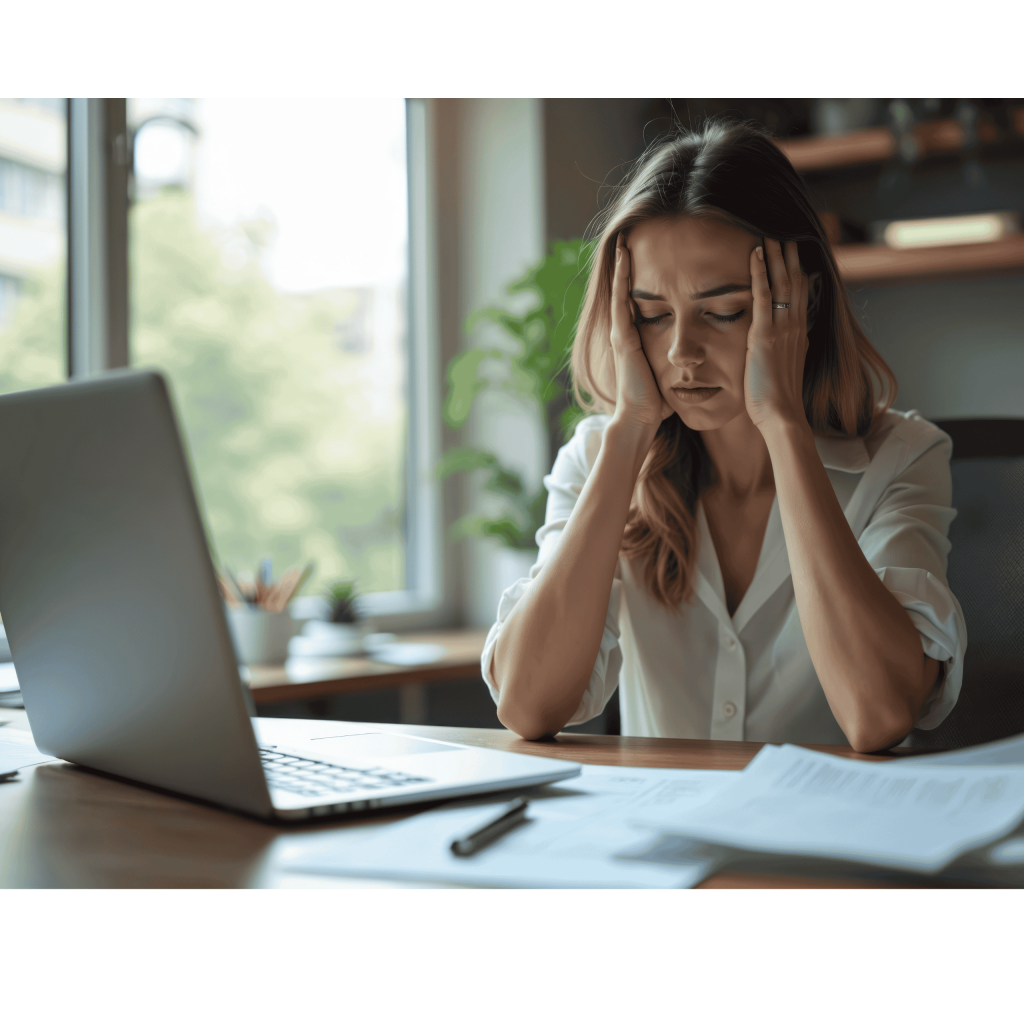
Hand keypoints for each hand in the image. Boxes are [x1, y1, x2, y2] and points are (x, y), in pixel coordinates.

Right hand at [609, 233, 672, 433]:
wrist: (641, 417)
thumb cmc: (655, 401)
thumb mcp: (666, 372)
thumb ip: (673, 359)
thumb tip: (692, 356)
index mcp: (635, 338)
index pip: (635, 301)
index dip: (636, 279)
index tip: (642, 257)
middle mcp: (625, 332)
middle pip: (623, 291)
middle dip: (624, 266)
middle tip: (626, 238)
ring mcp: (621, 334)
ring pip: (619, 291)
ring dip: (620, 265)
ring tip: (622, 241)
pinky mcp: (623, 337)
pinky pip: (621, 301)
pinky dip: (621, 279)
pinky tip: (623, 259)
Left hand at [745, 238, 809, 430]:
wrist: (782, 415)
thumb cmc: (778, 399)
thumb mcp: (786, 367)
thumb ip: (789, 348)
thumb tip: (791, 338)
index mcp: (799, 333)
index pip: (801, 293)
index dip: (797, 270)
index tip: (793, 251)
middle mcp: (795, 326)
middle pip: (795, 281)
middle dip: (789, 256)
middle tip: (782, 232)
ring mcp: (782, 329)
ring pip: (782, 283)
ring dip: (775, 256)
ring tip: (768, 233)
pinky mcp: (765, 335)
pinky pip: (764, 296)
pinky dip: (760, 273)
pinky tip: (755, 253)